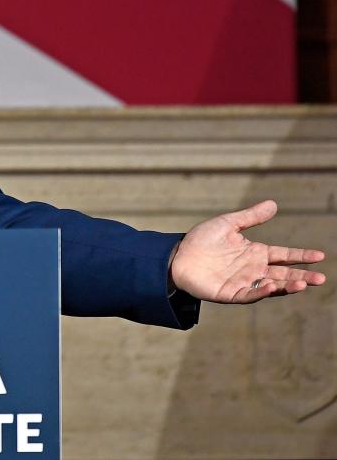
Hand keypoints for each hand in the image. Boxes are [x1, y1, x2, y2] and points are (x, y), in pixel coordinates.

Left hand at [170, 200, 326, 302]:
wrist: (177, 255)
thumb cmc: (201, 240)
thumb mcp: (228, 224)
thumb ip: (250, 217)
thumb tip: (273, 204)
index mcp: (255, 253)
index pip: (283, 255)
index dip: (301, 256)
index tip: (320, 256)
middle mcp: (253, 269)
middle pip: (283, 273)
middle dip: (302, 276)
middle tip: (321, 278)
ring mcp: (243, 282)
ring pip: (271, 286)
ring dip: (287, 286)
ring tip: (303, 284)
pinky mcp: (230, 293)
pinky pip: (249, 294)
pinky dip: (261, 291)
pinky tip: (272, 286)